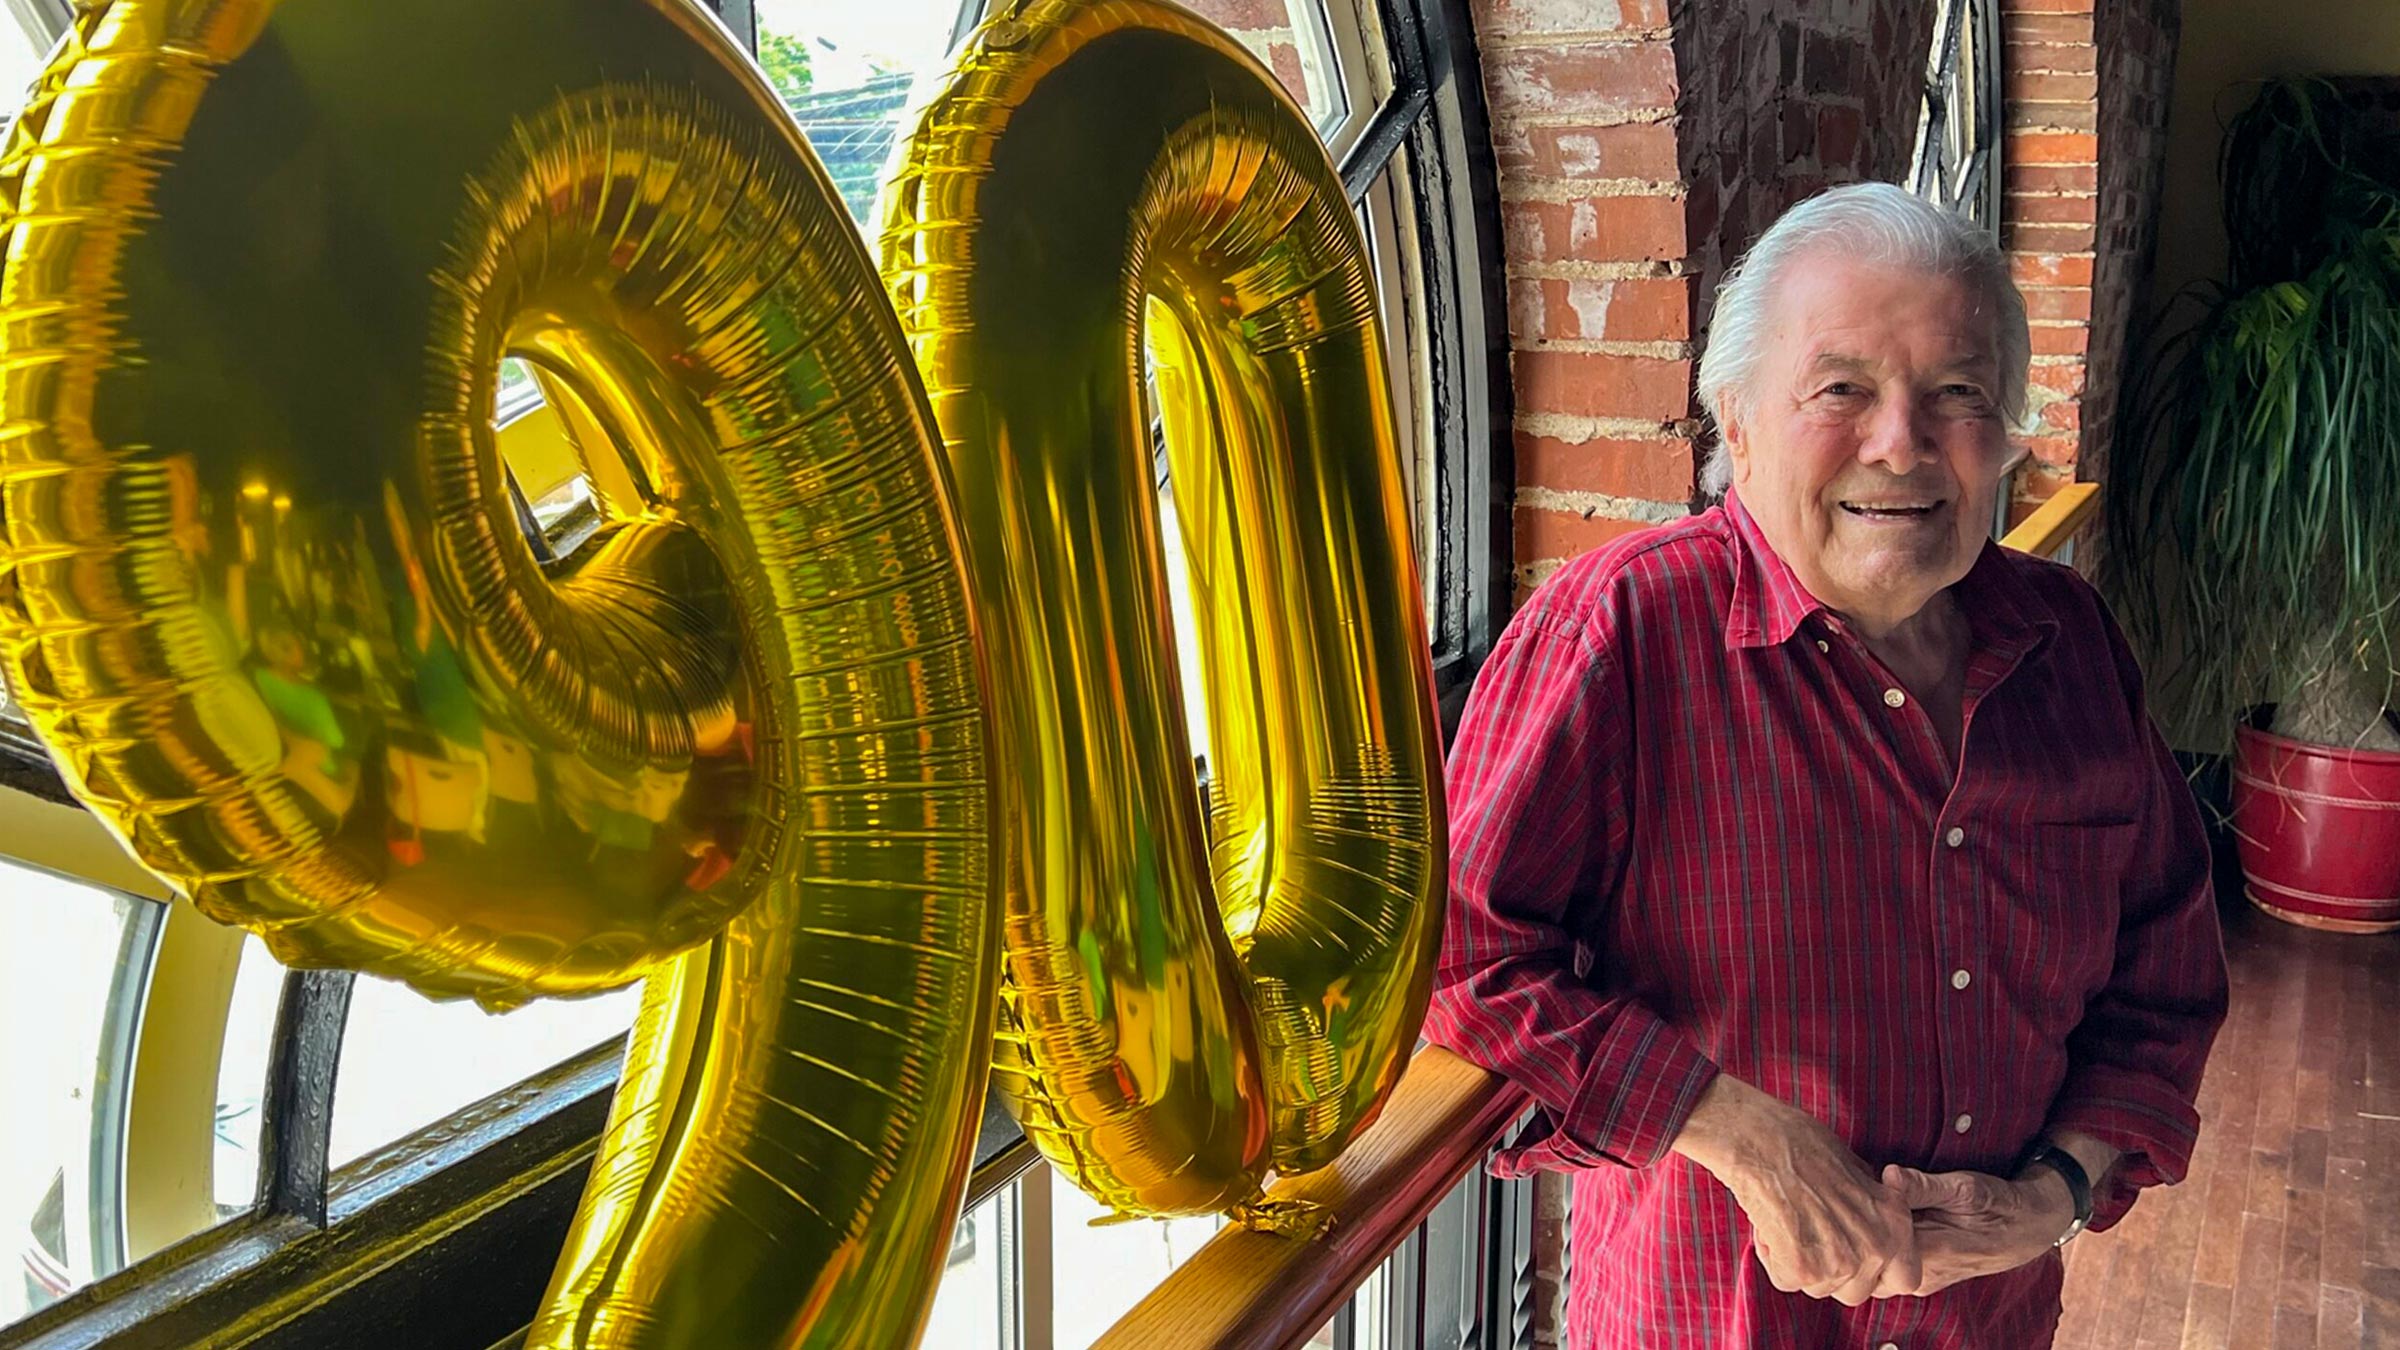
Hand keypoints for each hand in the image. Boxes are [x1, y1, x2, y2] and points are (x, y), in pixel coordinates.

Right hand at [1672, 1076, 1919, 1304]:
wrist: (1759, 1137)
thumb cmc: (1802, 1142)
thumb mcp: (1858, 1169)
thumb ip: (1872, 1207)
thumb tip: (1870, 1224)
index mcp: (1895, 1221)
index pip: (1907, 1279)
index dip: (1879, 1275)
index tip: (1856, 1259)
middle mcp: (1876, 1246)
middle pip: (1855, 1292)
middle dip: (1831, 1272)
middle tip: (1809, 1235)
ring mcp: (1841, 1260)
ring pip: (1818, 1288)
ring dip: (1798, 1263)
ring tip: (1786, 1221)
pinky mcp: (1803, 1268)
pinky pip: (1785, 1280)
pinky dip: (1772, 1257)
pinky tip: (1768, 1224)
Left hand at [1876, 1164, 2072, 1297]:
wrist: (2028, 1229)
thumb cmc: (1998, 1205)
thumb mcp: (1966, 1188)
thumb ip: (1924, 1186)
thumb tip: (1888, 1174)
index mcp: (1930, 1253)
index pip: (1872, 1242)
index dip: (1860, 1213)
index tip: (1860, 1187)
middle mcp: (1921, 1276)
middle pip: (1867, 1257)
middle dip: (1859, 1228)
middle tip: (1862, 1194)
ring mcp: (1920, 1281)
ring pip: (1875, 1265)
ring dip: (1869, 1237)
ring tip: (1875, 1204)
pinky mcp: (1921, 1278)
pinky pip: (1888, 1266)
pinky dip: (1881, 1244)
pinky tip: (1886, 1218)